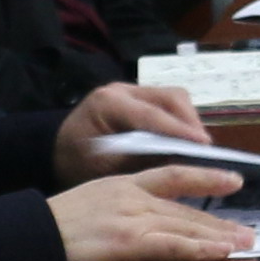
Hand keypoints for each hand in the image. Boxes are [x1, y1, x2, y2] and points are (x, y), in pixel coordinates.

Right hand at [48, 166, 248, 260]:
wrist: (27, 234)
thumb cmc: (47, 228)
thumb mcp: (86, 206)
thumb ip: (115, 212)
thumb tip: (137, 229)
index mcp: (120, 184)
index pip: (171, 175)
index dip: (204, 177)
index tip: (232, 180)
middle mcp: (130, 196)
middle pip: (184, 208)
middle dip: (218, 221)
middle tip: (248, 231)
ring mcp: (130, 217)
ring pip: (184, 225)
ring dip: (218, 237)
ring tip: (244, 244)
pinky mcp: (127, 240)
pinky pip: (172, 244)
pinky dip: (198, 249)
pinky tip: (218, 253)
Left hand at [50, 81, 207, 180]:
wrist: (54, 152)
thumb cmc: (76, 164)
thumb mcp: (106, 170)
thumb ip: (142, 163)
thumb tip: (182, 165)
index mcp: (108, 104)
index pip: (152, 115)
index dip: (181, 130)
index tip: (205, 146)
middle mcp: (122, 90)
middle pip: (170, 97)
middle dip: (191, 122)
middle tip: (206, 149)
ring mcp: (131, 90)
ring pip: (172, 96)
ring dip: (188, 120)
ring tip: (197, 146)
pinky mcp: (138, 97)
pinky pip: (167, 103)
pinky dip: (180, 120)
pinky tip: (185, 140)